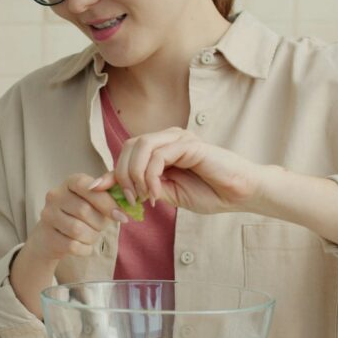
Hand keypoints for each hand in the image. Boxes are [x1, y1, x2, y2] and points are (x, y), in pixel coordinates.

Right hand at [23, 173, 127, 264]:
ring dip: (92, 237)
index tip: (120, 215)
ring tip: (92, 235)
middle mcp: (55, 196)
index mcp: (70, 182)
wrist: (52, 236)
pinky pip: (73, 246)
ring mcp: (48, 216)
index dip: (106, 201)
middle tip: (101, 227)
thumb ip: (112, 191)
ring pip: (77, 230)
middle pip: (84, 210)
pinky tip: (84, 245)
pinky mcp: (48, 236)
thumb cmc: (81, 214)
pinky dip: (85, 249)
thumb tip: (127, 197)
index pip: (87, 186)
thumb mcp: (95, 199)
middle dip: (100, 223)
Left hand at [100, 127, 263, 213]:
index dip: (110, 170)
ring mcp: (179, 138)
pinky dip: (150, 176)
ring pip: (140, 147)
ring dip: (134, 175)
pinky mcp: (188, 144)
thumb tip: (111, 187)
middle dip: (121, 174)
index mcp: (162, 148)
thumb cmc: (209, 193)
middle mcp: (168, 138)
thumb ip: (143, 186)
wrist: (241, 194)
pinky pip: (158, 156)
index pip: (127, 152)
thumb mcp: (166, 193)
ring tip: (142, 197)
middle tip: (130, 199)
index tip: (95, 188)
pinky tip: (155, 193)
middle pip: (128, 147)